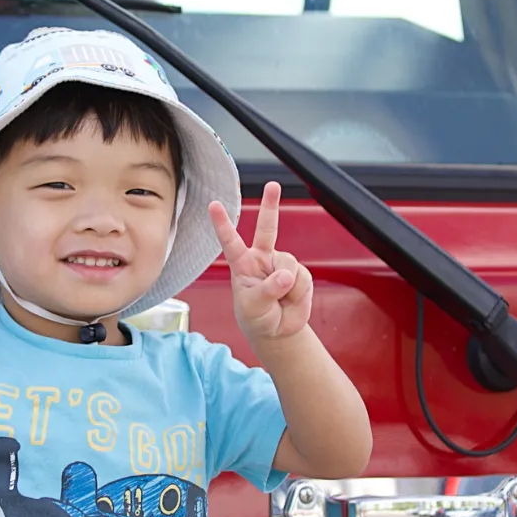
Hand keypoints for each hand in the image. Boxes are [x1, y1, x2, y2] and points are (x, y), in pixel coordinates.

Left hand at [209, 181, 313, 340]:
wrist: (277, 331)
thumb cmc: (256, 317)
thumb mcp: (254, 307)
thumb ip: (268, 290)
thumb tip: (286, 275)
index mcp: (242, 264)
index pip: (230, 242)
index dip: (222, 224)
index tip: (213, 205)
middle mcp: (262, 259)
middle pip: (268, 228)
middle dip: (271, 205)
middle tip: (273, 185)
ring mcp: (282, 265)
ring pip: (289, 264)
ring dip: (288, 287)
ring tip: (280, 300)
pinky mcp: (300, 274)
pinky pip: (303, 279)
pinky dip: (299, 293)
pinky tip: (292, 299)